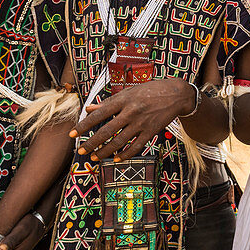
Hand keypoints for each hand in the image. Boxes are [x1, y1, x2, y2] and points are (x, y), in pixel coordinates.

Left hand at [74, 78, 193, 162]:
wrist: (177, 94)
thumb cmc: (150, 90)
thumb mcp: (129, 91)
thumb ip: (109, 102)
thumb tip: (89, 109)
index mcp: (123, 100)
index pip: (98, 114)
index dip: (83, 125)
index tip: (72, 134)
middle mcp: (131, 112)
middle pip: (107, 131)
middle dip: (91, 143)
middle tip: (81, 151)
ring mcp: (142, 123)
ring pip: (119, 141)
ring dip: (105, 152)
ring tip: (95, 157)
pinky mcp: (151, 131)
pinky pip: (136, 146)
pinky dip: (126, 154)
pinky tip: (117, 158)